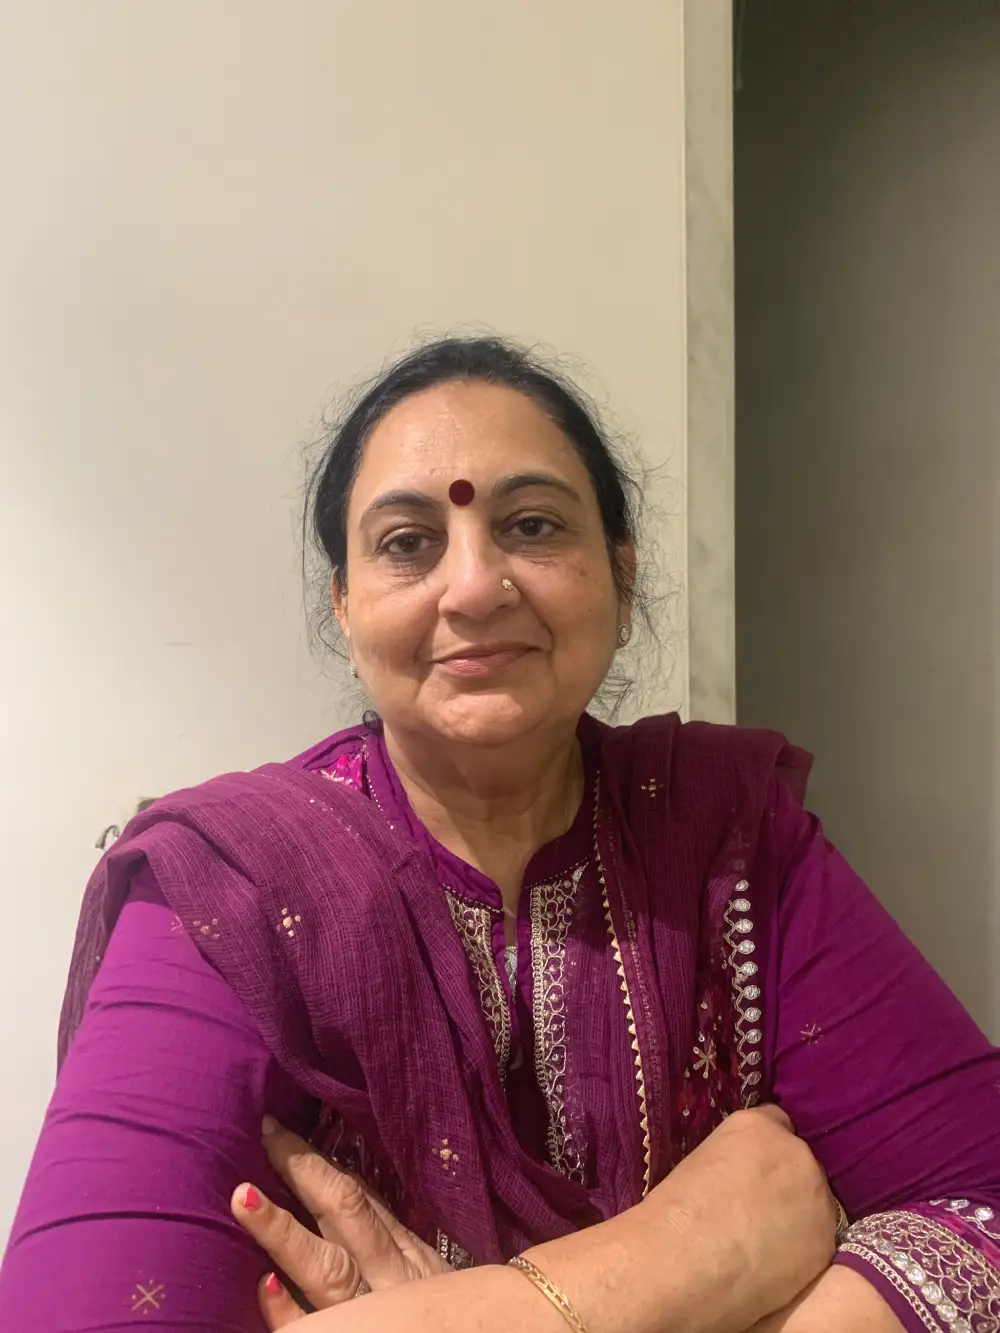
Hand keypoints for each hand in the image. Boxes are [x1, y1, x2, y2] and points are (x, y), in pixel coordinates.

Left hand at [231, 1119, 448, 1328]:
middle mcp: (386, 1277)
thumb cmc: (445, 1312)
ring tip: (244, 1198)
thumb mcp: (422, 1268)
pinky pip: (316, 1330)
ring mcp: (368, 1315)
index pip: (356, 1198)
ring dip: (282, 1231)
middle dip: (302, 1173)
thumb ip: (385, 1230)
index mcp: (405, 1254)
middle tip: (264, 1134)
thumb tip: (339, 1182)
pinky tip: (265, 1286)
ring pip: (324, 1268)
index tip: (276, 1130)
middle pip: (341, 1216)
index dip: (315, 1164)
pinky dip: (289, 1313)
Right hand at [654, 1105, 837, 1329]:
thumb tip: (742, 1178)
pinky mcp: (826, 1242)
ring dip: (797, 1216)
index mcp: (759, 1126)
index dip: (764, 1151)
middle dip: (785, 1184)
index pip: (776, 1122)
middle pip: (800, 1164)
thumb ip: (734, 1160)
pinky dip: (801, 1250)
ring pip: (814, 1203)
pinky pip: (818, 1240)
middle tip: (758, 1211)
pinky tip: (773, 1265)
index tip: (752, 1171)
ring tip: (766, 1242)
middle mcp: (796, 1152)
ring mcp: (817, 1197)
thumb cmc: (676, 1209)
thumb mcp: (703, 1162)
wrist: (686, 1261)